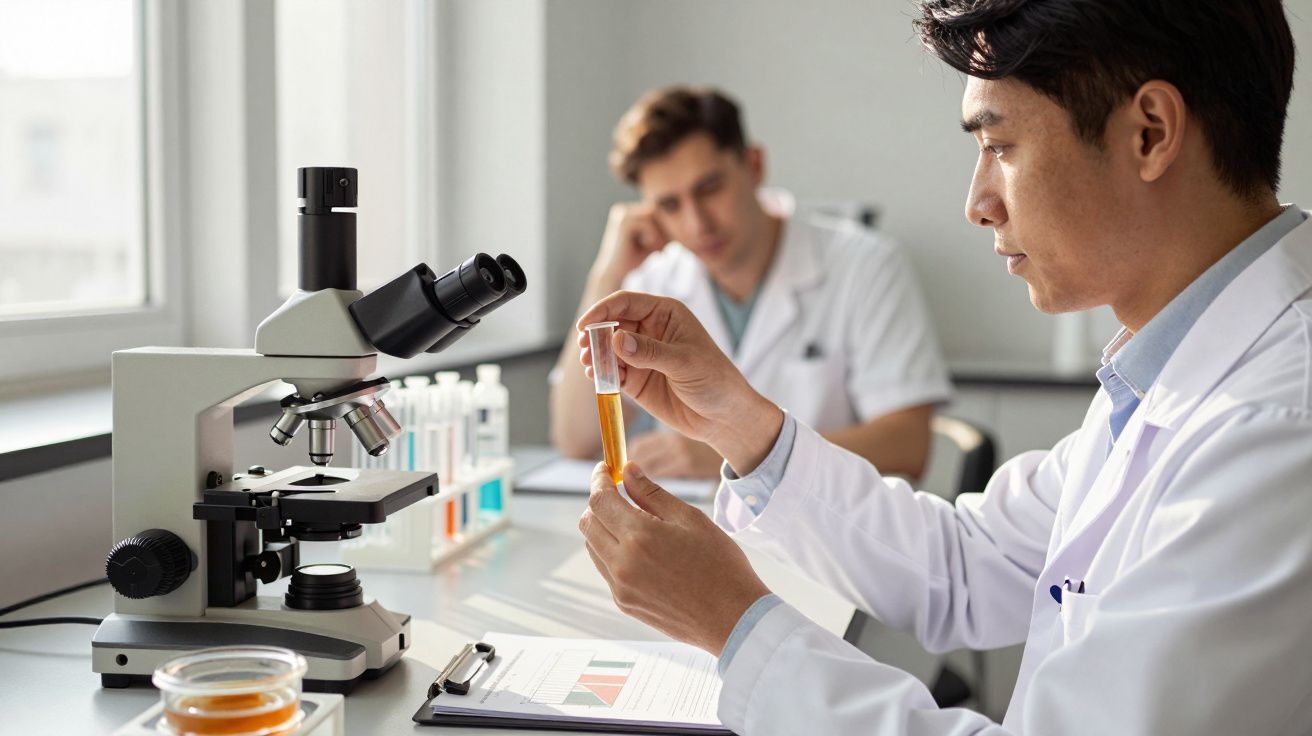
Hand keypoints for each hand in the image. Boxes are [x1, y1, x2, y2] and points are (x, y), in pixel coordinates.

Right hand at [576, 291, 782, 472]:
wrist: (723, 417)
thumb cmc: (715, 380)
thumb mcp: (684, 362)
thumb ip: (650, 351)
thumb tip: (616, 340)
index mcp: (665, 313)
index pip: (626, 302)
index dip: (602, 311)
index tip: (584, 325)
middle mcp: (650, 330)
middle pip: (612, 324)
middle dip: (595, 334)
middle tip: (585, 349)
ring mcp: (641, 355)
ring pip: (608, 348)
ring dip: (595, 355)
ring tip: (589, 365)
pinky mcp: (636, 378)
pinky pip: (612, 371)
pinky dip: (602, 373)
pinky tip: (598, 377)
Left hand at [579, 461, 771, 654]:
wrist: (732, 618)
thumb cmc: (719, 565)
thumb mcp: (690, 519)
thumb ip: (652, 493)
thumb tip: (628, 470)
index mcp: (640, 536)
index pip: (600, 500)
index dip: (599, 480)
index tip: (606, 470)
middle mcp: (623, 563)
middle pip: (588, 522)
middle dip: (598, 503)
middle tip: (619, 493)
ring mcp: (620, 587)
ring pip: (593, 546)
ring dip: (604, 528)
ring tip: (635, 523)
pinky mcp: (624, 603)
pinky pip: (606, 568)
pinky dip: (613, 551)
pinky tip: (642, 550)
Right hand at [591, 203, 669, 285]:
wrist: (614, 275)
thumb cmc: (633, 260)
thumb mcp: (652, 242)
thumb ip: (662, 231)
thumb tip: (681, 224)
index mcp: (627, 213)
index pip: (653, 210)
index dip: (664, 225)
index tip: (670, 242)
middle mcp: (622, 210)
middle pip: (653, 209)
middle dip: (663, 227)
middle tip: (664, 245)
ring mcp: (621, 215)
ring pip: (652, 213)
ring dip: (659, 231)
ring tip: (656, 247)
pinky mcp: (623, 223)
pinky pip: (647, 222)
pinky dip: (653, 235)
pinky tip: (649, 247)